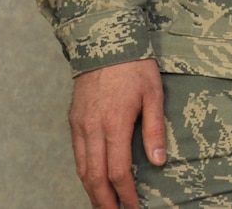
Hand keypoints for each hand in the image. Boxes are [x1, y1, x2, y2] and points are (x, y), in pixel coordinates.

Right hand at [67, 58, 166, 208]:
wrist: (104, 40)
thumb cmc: (134, 66)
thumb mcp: (153, 94)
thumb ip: (155, 129)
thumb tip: (158, 161)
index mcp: (115, 123)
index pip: (118, 171)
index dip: (126, 194)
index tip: (135, 207)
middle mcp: (92, 128)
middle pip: (95, 177)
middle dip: (105, 201)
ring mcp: (80, 125)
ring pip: (81, 168)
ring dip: (91, 191)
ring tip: (103, 205)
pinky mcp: (73, 120)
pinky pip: (76, 154)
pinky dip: (83, 172)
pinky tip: (92, 179)